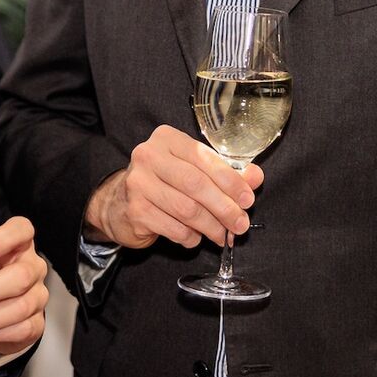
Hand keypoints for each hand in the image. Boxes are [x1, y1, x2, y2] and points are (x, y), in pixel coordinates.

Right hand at [84, 124, 262, 249]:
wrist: (120, 203)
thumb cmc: (164, 182)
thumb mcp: (193, 169)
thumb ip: (225, 172)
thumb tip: (255, 178)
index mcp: (167, 138)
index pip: (204, 157)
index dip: (230, 181)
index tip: (247, 199)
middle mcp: (149, 156)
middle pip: (196, 184)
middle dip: (224, 208)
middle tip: (240, 224)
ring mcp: (138, 183)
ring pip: (187, 209)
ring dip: (211, 227)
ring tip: (222, 235)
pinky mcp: (135, 211)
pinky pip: (174, 228)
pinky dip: (191, 237)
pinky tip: (196, 237)